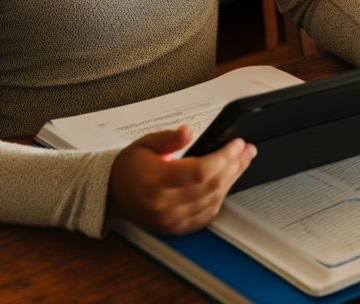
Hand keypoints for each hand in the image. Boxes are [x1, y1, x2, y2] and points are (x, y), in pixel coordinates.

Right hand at [108, 125, 254, 234]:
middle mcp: (164, 204)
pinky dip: (220, 198)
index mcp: (156, 181)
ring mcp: (170, 219)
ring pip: (213, 200)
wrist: (112, 193)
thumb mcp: (146, 143)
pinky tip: (227, 183)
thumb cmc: (129, 167)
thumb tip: (188, 131)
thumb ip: (170, 138)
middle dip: (235, 165)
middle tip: (247, 150)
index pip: (201, 171)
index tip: (238, 144)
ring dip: (231, 180)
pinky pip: (206, 215)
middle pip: (211, 185)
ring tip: (241, 162)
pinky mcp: (175, 228)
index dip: (224, 157)